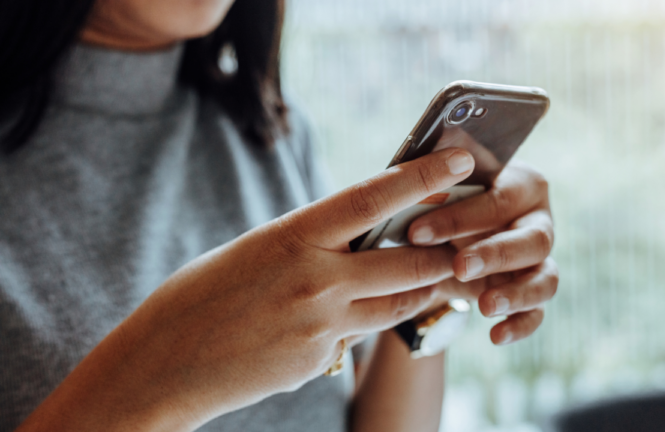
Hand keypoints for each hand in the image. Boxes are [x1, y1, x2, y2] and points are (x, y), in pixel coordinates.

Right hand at [23, 149, 476, 430]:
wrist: (162, 365)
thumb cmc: (198, 297)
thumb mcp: (253, 250)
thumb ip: (307, 244)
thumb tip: (350, 241)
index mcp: (292, 237)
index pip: (372, 198)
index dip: (422, 176)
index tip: (457, 159)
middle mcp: (316, 281)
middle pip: (407, 263)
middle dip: (442, 253)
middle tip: (463, 240)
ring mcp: (321, 326)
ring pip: (397, 305)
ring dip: (419, 291)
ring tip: (431, 278)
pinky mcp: (319, 361)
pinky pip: (357, 337)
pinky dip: (361, 324)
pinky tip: (335, 321)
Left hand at [407, 160, 557, 345]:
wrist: (441, 244)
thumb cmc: (436, 205)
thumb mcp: (430, 192)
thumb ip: (428, 186)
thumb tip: (407, 182)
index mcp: (517, 183)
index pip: (500, 197)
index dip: (462, 215)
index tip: (417, 231)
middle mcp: (537, 219)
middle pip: (532, 238)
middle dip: (494, 253)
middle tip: (458, 266)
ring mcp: (540, 259)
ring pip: (546, 277)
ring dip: (517, 292)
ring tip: (485, 305)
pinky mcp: (534, 292)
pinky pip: (539, 311)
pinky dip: (521, 323)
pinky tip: (495, 336)